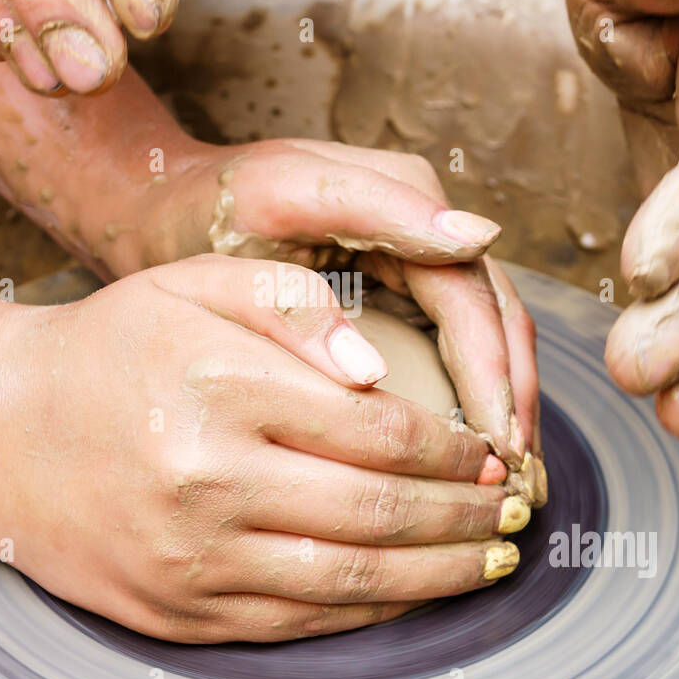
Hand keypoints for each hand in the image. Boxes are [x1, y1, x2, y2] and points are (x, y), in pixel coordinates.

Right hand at [0, 255, 524, 642]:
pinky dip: (373, 613)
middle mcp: (208, 480)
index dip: (457, 448)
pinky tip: (416, 592)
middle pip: (380, 511)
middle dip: (467, 516)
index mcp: (221, 388)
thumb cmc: (111, 347)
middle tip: (516, 510)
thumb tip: (383, 371)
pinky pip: (301, 623)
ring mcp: (191, 557)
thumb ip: (296, 308)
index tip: (493, 449)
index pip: (381, 429)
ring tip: (493, 560)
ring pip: (352, 581)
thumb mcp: (195, 285)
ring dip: (441, 574)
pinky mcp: (178, 612)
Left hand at [141, 138, 540, 469]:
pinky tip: (470, 459)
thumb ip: (374, 209)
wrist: (162, 210)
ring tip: (509, 484)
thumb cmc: (213, 206)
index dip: (493, 373)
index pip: (472, 295)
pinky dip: (469, 403)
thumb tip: (478, 239)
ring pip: (486, 339)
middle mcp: (423, 224)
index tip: (498, 444)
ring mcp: (413, 257)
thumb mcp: (280, 197)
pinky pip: (453, 349)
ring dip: (502, 408)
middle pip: (495, 320)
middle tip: (515, 483)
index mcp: (405, 194)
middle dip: (511, 401)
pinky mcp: (397, 290)